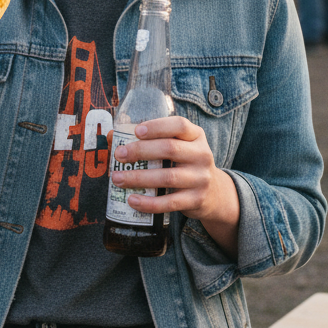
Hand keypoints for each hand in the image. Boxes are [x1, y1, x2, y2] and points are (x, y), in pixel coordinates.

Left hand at [111, 117, 239, 255]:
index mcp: (196, 136)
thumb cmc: (185, 163)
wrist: (215, 194)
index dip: (157, 126)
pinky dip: (149, 202)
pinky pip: (170, 202)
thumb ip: (152, 139)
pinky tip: (132, 200)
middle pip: (170, 149)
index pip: (180, 125)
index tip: (137, 131)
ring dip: (139, 178)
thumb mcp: (179, 146)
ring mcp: (201, 178)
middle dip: (141, 151)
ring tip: (117, 178)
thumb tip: (113, 136)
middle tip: (119, 155)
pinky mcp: (196, 200)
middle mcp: (202, 155)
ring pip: (167, 177)